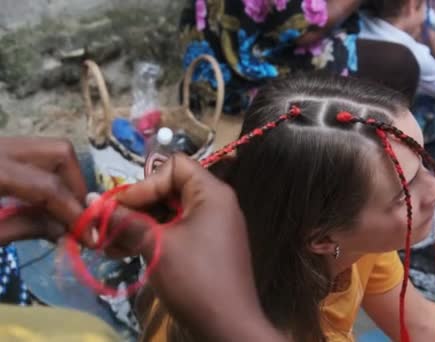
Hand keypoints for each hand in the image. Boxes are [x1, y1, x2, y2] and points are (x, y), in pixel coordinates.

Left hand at [0, 137, 89, 244]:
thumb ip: (24, 228)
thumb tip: (66, 231)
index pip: (49, 186)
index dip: (74, 213)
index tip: (90, 237)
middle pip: (59, 152)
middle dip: (76, 186)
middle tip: (77, 217)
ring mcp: (1, 145)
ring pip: (50, 149)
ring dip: (65, 179)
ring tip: (61, 210)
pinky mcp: (0, 150)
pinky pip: (33, 155)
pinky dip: (46, 175)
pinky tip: (42, 202)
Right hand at [98, 155, 283, 340]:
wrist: (227, 327)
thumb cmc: (194, 278)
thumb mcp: (156, 245)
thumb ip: (126, 220)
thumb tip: (93, 201)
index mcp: (212, 193)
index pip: (174, 166)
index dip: (145, 182)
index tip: (121, 206)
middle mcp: (214, 204)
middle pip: (168, 190)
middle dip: (136, 207)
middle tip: (105, 226)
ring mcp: (211, 228)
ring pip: (168, 215)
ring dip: (137, 226)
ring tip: (106, 244)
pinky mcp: (205, 249)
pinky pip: (175, 234)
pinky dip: (151, 240)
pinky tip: (121, 253)